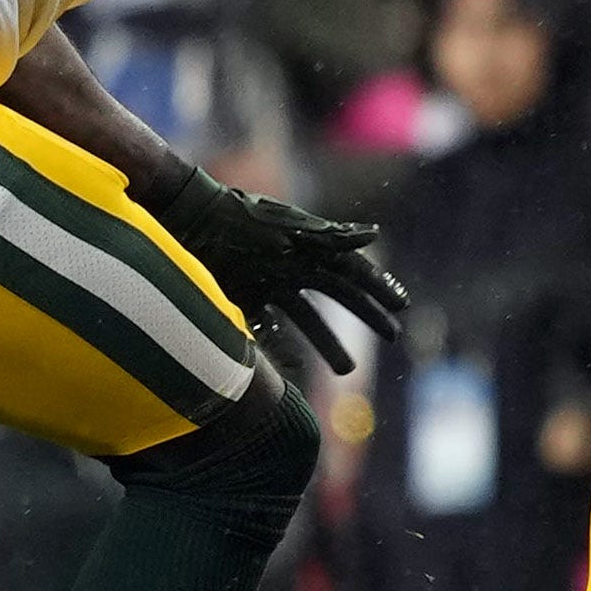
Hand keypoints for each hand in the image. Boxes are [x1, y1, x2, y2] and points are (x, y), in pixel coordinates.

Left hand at [146, 167, 408, 372]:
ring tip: (347, 370)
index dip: (380, 287)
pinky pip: (267, 331)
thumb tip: (376, 234)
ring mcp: (269, 285)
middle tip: (394, 336)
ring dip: (328, 345)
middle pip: (340, 297)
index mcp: (310, 250)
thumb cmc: (240, 221)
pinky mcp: (242, 299)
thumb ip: (331, 237)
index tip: (403, 306)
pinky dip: (280, 351)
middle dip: (367, 316)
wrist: (187, 219)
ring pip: (307, 321)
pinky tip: (294, 371)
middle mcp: (294, 268)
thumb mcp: (290, 230)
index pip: (354, 271)